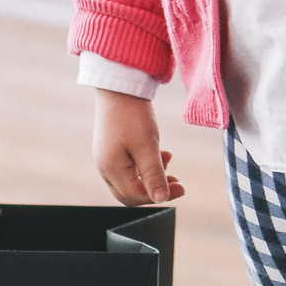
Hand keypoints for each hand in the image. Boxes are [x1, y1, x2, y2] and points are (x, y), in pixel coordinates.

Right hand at [92, 91, 185, 206]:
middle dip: (155, 190)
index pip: (135, 196)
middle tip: (177, 183)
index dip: (159, 196)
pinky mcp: (111, 148)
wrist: (119, 85)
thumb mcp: (147, 146)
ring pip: (130, 180)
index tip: (181, 188)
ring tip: (169, 163)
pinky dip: (145, 166)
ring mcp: (107, 158)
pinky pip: (129, 167)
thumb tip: (161, 199)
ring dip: (151, 177)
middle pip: (130, 193)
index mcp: (111, 169)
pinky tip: (159, 155)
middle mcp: (105, 167)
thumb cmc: (132, 115)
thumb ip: (154, 175)